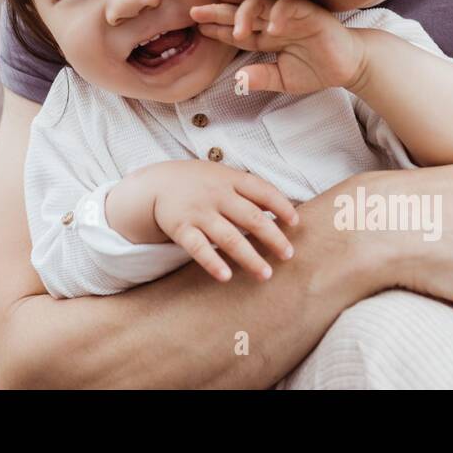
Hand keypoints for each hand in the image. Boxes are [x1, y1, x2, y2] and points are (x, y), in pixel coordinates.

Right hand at [110, 160, 299, 282]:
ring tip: (266, 275)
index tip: (296, 223)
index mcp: (230, 179)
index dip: (281, 206)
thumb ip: (249, 190)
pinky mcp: (181, 228)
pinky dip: (212, 262)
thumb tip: (285, 210)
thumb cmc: (200, 183)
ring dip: (250, 257)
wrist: (156, 184)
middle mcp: (217, 195)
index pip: (262, 190)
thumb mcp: (223, 176)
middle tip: (288, 255)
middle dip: (273, 238)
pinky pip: (198, 248)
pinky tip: (226, 276)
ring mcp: (199, 212)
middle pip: (251, 217)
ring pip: (229, 237)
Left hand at [191, 0, 366, 94]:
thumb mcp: (283, 79)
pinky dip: (281, 14)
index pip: (236, 29)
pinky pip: (290, 5)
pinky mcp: (309, 12)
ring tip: (238, 31)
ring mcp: (290, 15)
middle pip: (241, 12)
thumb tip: (238, 81)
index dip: (217, 28)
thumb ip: (261, 78)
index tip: (197, 28)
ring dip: (247, 14)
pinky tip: (274, 29)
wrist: (349, 66)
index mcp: (265, 36)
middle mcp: (273, 22)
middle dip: (218, 12)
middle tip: (196, 13)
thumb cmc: (316, 69)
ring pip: (262, 3)